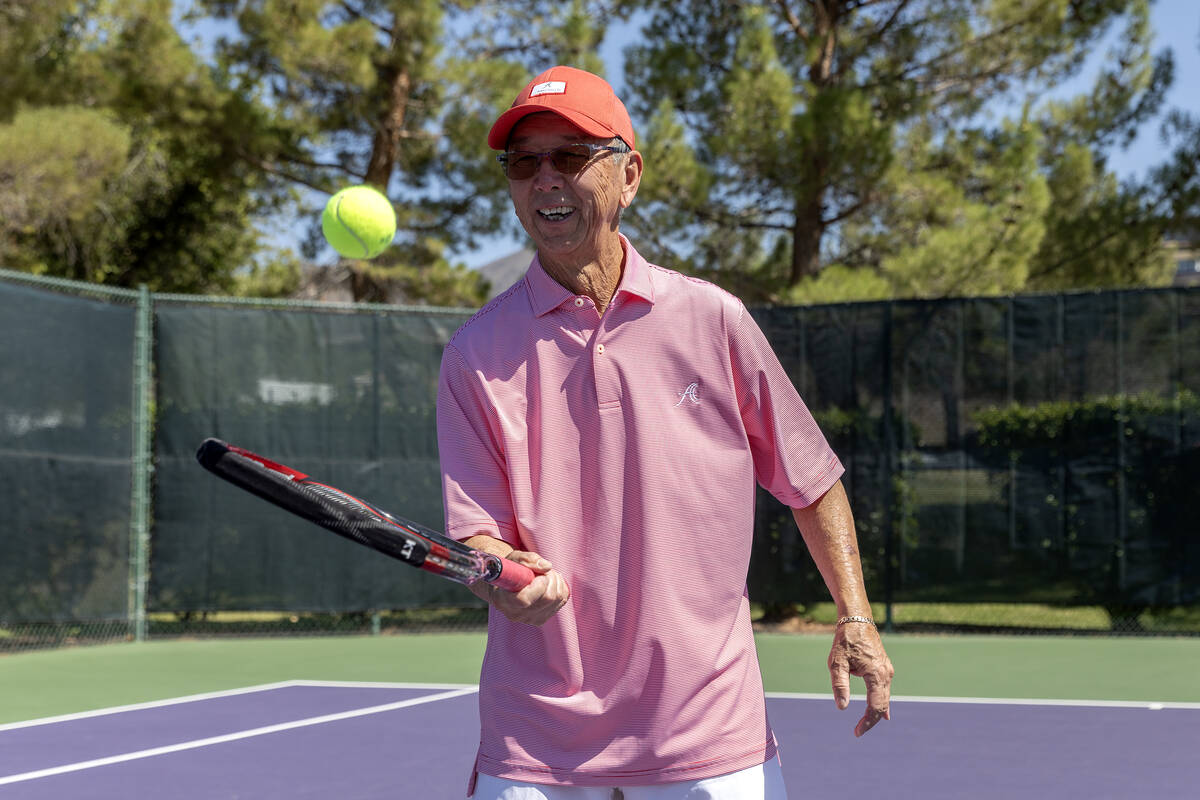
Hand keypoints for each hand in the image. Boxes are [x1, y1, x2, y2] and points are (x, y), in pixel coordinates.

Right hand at [486, 550, 569, 625]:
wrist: (506, 585)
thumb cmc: (509, 571)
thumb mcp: (513, 559)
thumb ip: (528, 560)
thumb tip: (547, 566)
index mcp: (504, 600)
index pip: (525, 599)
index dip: (538, 584)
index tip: (538, 573)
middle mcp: (517, 614)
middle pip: (547, 598)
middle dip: (550, 578)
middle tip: (543, 570)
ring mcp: (530, 619)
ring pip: (557, 599)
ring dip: (556, 581)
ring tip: (545, 574)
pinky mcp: (542, 619)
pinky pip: (562, 601)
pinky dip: (560, 588)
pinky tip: (550, 582)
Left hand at [828, 622, 893, 736]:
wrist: (857, 619)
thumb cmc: (845, 640)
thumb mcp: (837, 662)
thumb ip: (840, 685)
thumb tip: (842, 707)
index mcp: (876, 675)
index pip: (876, 707)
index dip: (867, 722)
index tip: (857, 732)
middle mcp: (886, 674)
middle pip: (882, 705)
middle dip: (871, 720)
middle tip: (857, 732)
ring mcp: (887, 670)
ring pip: (884, 697)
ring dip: (875, 711)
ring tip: (865, 725)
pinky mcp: (884, 667)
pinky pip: (884, 689)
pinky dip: (882, 702)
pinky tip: (885, 713)